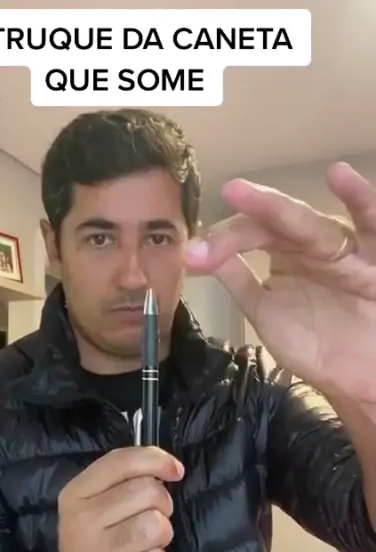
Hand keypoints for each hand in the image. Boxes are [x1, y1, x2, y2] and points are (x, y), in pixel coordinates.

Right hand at [55, 447, 183, 551]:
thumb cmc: (98, 547)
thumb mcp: (98, 507)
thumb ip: (126, 481)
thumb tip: (172, 467)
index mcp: (74, 495)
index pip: (121, 461)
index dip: (156, 459)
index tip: (176, 471)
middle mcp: (78, 521)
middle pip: (146, 491)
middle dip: (162, 504)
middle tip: (151, 520)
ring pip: (155, 525)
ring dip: (161, 535)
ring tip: (144, 545)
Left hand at [184, 162, 375, 402]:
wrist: (356, 375)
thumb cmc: (315, 340)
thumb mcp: (266, 308)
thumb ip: (238, 278)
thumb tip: (195, 250)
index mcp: (286, 250)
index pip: (251, 235)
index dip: (224, 241)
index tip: (194, 256)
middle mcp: (313, 242)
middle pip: (278, 224)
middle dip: (254, 211)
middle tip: (230, 192)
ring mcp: (345, 248)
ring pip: (314, 225)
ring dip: (287, 207)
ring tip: (261, 188)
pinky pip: (372, 226)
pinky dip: (360, 201)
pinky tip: (343, 176)